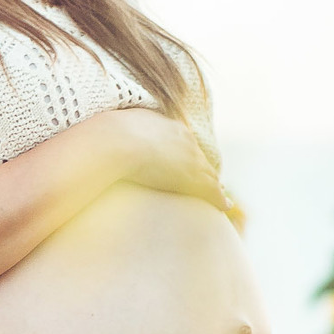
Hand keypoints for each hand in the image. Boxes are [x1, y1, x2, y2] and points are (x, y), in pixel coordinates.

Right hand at [111, 110, 226, 210]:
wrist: (116, 142)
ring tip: (221, 195)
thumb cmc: (109, 137)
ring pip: (208, 174)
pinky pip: (211, 190)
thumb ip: (125, 132)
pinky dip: (218, 198)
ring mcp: (191, 159)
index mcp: (171, 128)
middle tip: (214, 181)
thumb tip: (111, 135)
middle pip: (201, 159)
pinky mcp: (192, 177)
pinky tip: (224, 206)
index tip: (191, 163)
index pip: (186, 144)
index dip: (190, 156)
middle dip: (206, 170)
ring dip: (214, 185)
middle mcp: (186, 141)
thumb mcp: (120, 127)